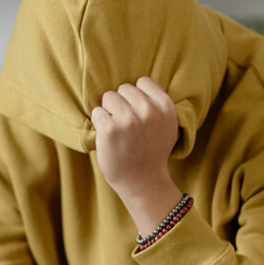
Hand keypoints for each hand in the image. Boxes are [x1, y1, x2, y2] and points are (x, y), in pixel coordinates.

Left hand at [91, 77, 182, 234]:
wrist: (142, 182)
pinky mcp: (110, 129)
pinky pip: (96, 112)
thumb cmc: (151, 152)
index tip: (138, 114)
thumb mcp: (167, 125)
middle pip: (123, 89)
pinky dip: (98, 124)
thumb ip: (157, 105)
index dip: (136, 97)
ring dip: (108, 112)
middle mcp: (149, 111)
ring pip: (108, 97)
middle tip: (127, 126)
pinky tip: (108, 137)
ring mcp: (129, 119)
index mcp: (165, 106)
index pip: (143, 82)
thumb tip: (138, 83)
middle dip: (121, 104)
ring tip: (118, 131)